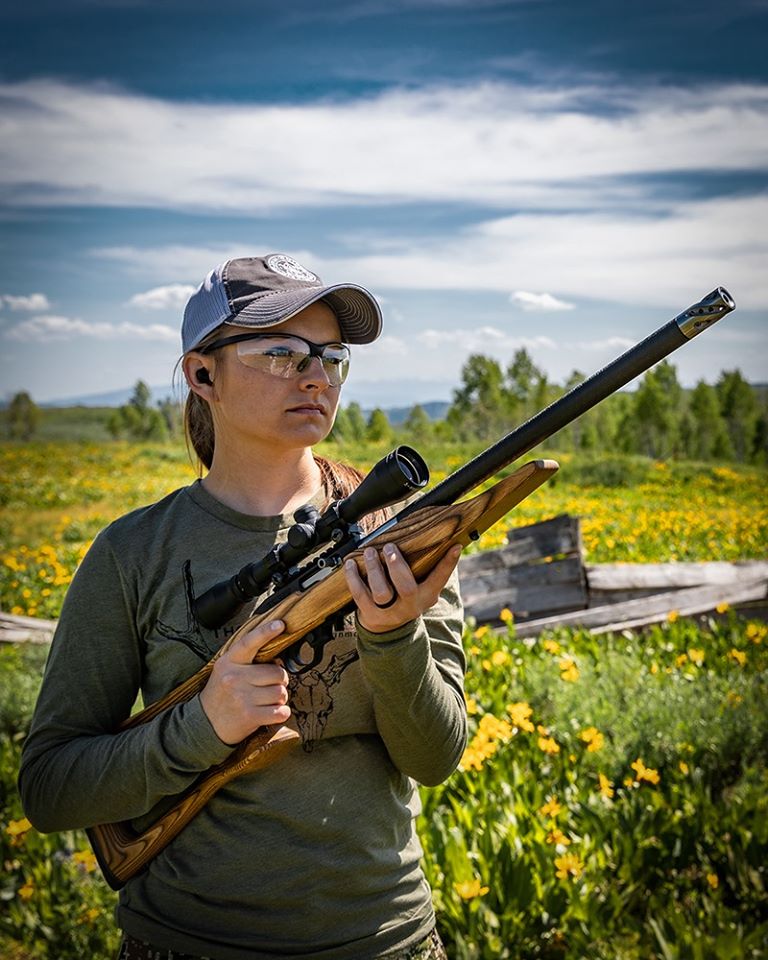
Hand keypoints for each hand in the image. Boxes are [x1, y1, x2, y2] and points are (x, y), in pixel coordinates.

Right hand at [199, 619, 290, 745]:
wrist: (205, 723)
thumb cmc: (221, 693)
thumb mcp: (227, 670)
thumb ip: (248, 661)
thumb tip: (279, 659)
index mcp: (229, 662)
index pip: (249, 642)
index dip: (265, 632)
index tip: (280, 624)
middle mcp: (235, 678)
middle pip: (277, 673)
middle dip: (280, 680)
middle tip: (271, 685)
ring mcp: (242, 697)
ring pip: (281, 693)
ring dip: (280, 698)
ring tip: (267, 700)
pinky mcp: (249, 716)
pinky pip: (280, 712)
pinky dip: (282, 713)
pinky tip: (273, 712)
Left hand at [344, 542, 461, 633]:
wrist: (388, 628)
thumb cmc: (405, 596)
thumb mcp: (420, 586)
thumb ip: (426, 568)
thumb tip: (435, 537)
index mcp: (427, 596)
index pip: (440, 578)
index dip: (448, 563)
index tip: (455, 546)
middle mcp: (411, 606)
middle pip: (406, 588)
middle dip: (397, 566)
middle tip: (390, 548)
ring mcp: (390, 612)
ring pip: (381, 592)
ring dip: (374, 569)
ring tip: (370, 552)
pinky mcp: (371, 615)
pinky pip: (360, 595)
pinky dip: (354, 578)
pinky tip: (350, 564)